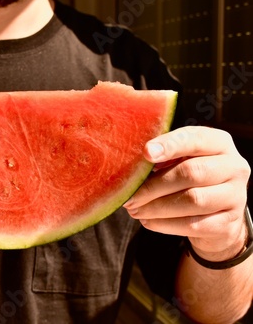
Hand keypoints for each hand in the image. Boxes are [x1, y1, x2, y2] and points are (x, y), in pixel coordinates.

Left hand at [124, 126, 250, 260]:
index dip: (169, 145)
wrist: (217, 215)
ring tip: (134, 210)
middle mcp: (234, 167)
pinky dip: (164, 224)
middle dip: (154, 185)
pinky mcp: (228, 223)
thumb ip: (162, 156)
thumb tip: (130, 167)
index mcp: (219, 143)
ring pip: (193, 200)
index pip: (195, 139)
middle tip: (129, 196)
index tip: (145, 153)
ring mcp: (235, 196)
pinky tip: (147, 221)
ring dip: (156, 207)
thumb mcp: (180, 161)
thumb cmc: (190, 179)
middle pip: (191, 172)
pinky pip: (193, 225)